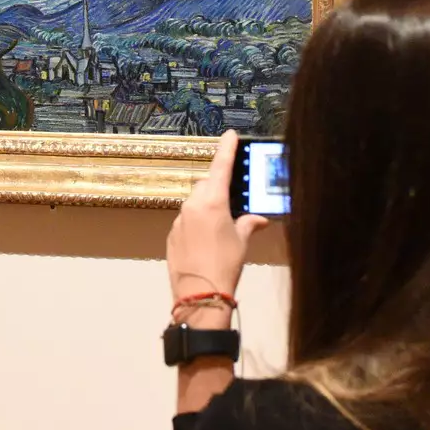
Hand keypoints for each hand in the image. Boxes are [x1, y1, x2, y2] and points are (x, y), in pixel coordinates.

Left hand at [167, 132, 268, 308]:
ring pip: (195, 203)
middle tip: (232, 198)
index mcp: (213, 202)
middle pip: (206, 184)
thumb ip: (248, 224)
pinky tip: (207, 241)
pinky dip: (197, 223)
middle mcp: (192, 206)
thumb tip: (257, 219)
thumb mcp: (242, 242)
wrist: (200, 295)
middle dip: (218, 186)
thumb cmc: (225, 266)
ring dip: (207, 207)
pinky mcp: (172, 236)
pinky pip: (186, 221)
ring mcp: (179, 221)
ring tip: (222, 227)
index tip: (229, 134)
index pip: (221, 167)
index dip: (226, 149)